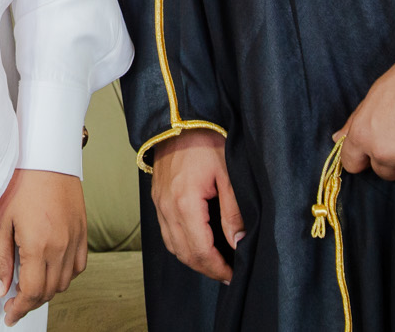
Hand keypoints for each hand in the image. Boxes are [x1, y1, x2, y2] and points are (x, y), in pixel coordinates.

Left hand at [0, 168, 87, 325]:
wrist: (46, 156)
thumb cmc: (20, 182)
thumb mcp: (0, 220)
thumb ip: (0, 258)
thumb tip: (0, 289)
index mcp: (39, 246)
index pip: (32, 292)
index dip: (19, 308)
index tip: (9, 314)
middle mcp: (61, 247)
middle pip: (49, 291)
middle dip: (31, 302)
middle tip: (14, 303)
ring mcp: (75, 240)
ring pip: (64, 282)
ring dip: (47, 290)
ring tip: (29, 285)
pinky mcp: (83, 232)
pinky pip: (78, 266)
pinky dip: (64, 275)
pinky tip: (50, 269)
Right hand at [149, 130, 239, 283]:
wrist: (180, 119)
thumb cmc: (206, 141)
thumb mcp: (228, 175)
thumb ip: (233, 213)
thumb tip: (237, 244)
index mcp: (185, 203)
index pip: (200, 250)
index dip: (218, 268)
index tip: (233, 275)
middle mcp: (167, 207)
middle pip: (184, 253)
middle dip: (206, 269)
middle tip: (227, 274)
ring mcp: (158, 203)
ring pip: (172, 246)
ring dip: (192, 259)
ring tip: (214, 264)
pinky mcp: (157, 198)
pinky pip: (166, 232)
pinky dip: (180, 245)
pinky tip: (196, 245)